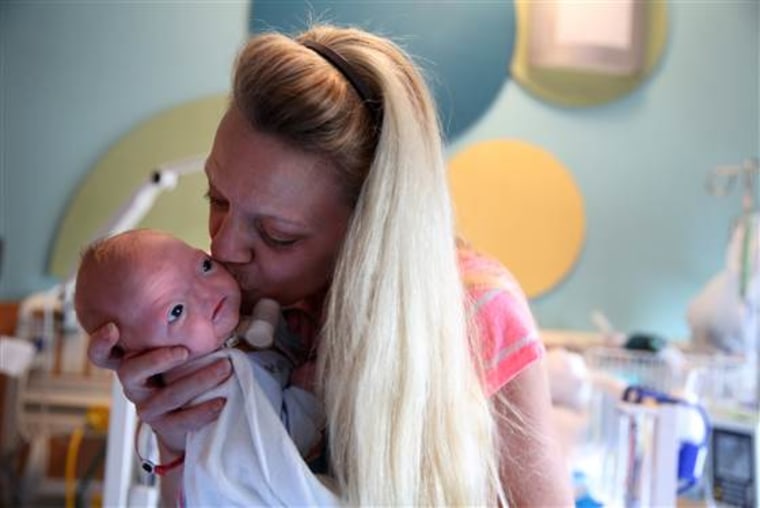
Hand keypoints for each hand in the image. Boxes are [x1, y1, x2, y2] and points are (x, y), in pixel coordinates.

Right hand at [86, 322, 232, 452]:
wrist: (186, 417)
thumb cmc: (185, 367)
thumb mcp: (180, 343)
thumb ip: (179, 324)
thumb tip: (201, 285)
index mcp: (133, 361)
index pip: (102, 355)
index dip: (100, 343)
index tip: (113, 328)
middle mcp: (134, 385)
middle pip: (131, 373)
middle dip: (157, 360)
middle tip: (184, 350)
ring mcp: (146, 407)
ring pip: (166, 396)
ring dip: (197, 380)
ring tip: (223, 368)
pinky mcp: (163, 426)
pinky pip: (181, 421)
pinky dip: (202, 411)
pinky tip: (220, 400)